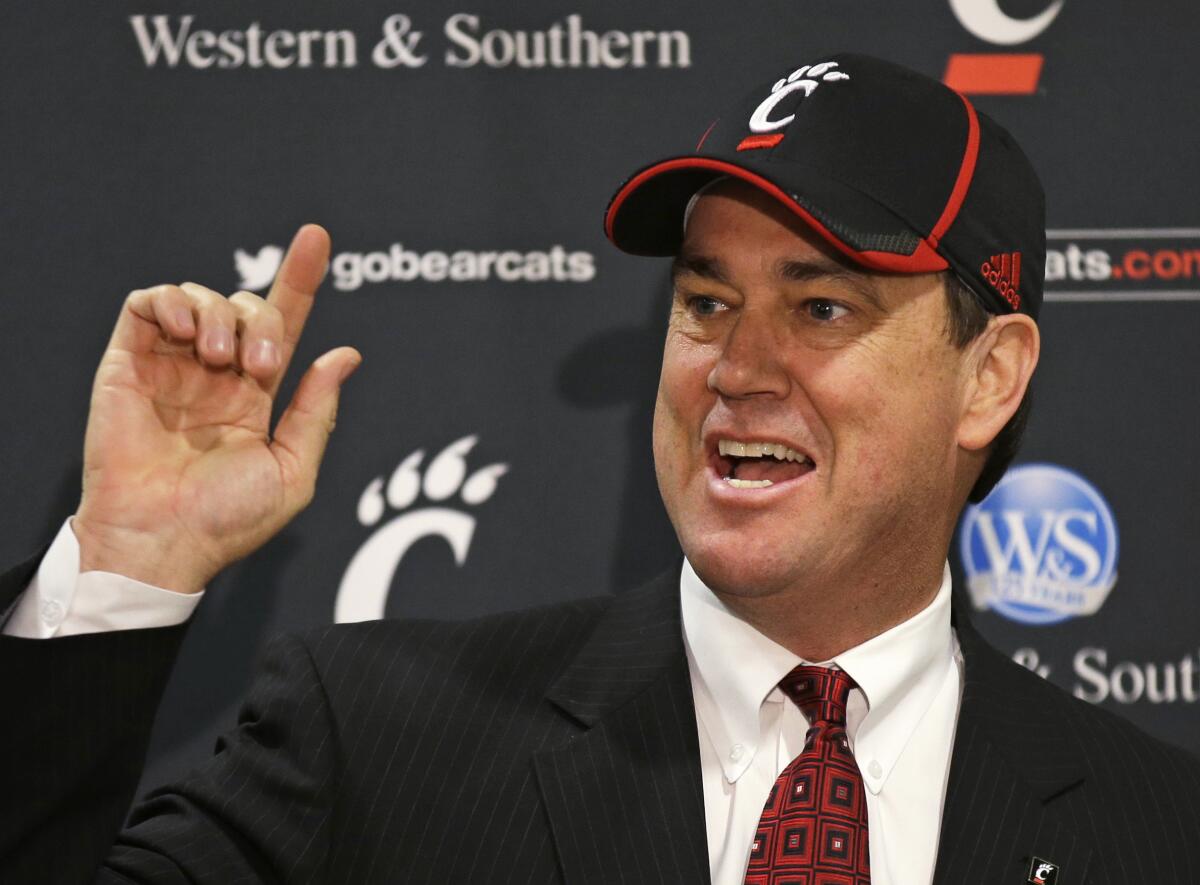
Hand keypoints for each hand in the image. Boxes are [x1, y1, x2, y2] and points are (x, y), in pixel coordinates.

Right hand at [73, 225, 360, 593]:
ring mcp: (171, 365)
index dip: (300, 281)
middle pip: (250, 306)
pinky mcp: (128, 360)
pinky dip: (172, 300)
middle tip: (257, 368)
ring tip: (217, 361)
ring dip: (222, 315)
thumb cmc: (227, 519)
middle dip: (265, 321)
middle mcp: (214, 374)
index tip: (318, 238)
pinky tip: (186, 330)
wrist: (160, 538)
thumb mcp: (293, 471)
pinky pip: (147, 302)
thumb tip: (346, 354)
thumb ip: (317, 410)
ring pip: (204, 297)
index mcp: (255, 395)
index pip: (282, 325)